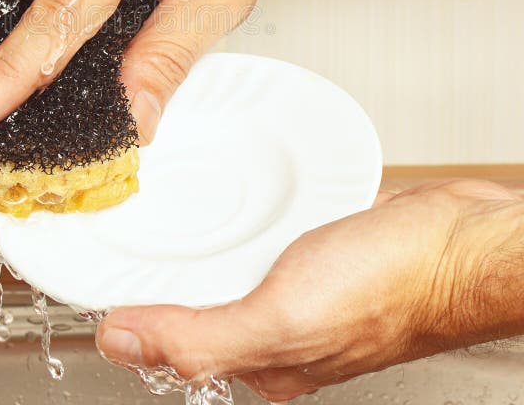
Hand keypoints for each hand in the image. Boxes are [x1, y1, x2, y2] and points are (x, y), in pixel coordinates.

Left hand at [95, 180, 523, 400]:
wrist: (460, 241)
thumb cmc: (392, 289)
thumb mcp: (282, 321)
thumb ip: (198, 338)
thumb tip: (120, 341)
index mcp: (260, 358)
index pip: (170, 340)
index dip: (128, 309)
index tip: (92, 275)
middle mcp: (273, 323)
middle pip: (193, 296)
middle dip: (154, 268)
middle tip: (116, 228)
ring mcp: (293, 280)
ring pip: (224, 260)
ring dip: (193, 236)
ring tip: (153, 206)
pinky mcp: (312, 243)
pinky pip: (257, 230)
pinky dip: (234, 215)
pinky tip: (222, 194)